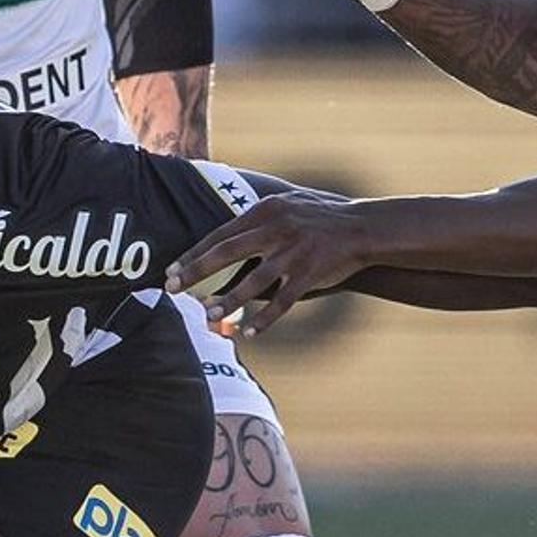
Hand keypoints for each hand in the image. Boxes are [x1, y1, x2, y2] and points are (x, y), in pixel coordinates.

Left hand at [169, 198, 375, 335]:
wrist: (364, 227)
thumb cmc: (323, 217)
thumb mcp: (289, 204)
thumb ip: (260, 217)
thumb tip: (227, 232)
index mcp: (267, 210)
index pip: (221, 233)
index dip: (194, 253)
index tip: (172, 268)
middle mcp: (277, 228)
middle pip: (227, 252)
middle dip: (195, 272)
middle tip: (172, 288)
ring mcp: (294, 251)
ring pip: (253, 281)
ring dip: (228, 301)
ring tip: (208, 316)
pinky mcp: (310, 273)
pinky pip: (282, 301)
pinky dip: (264, 319)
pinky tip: (249, 332)